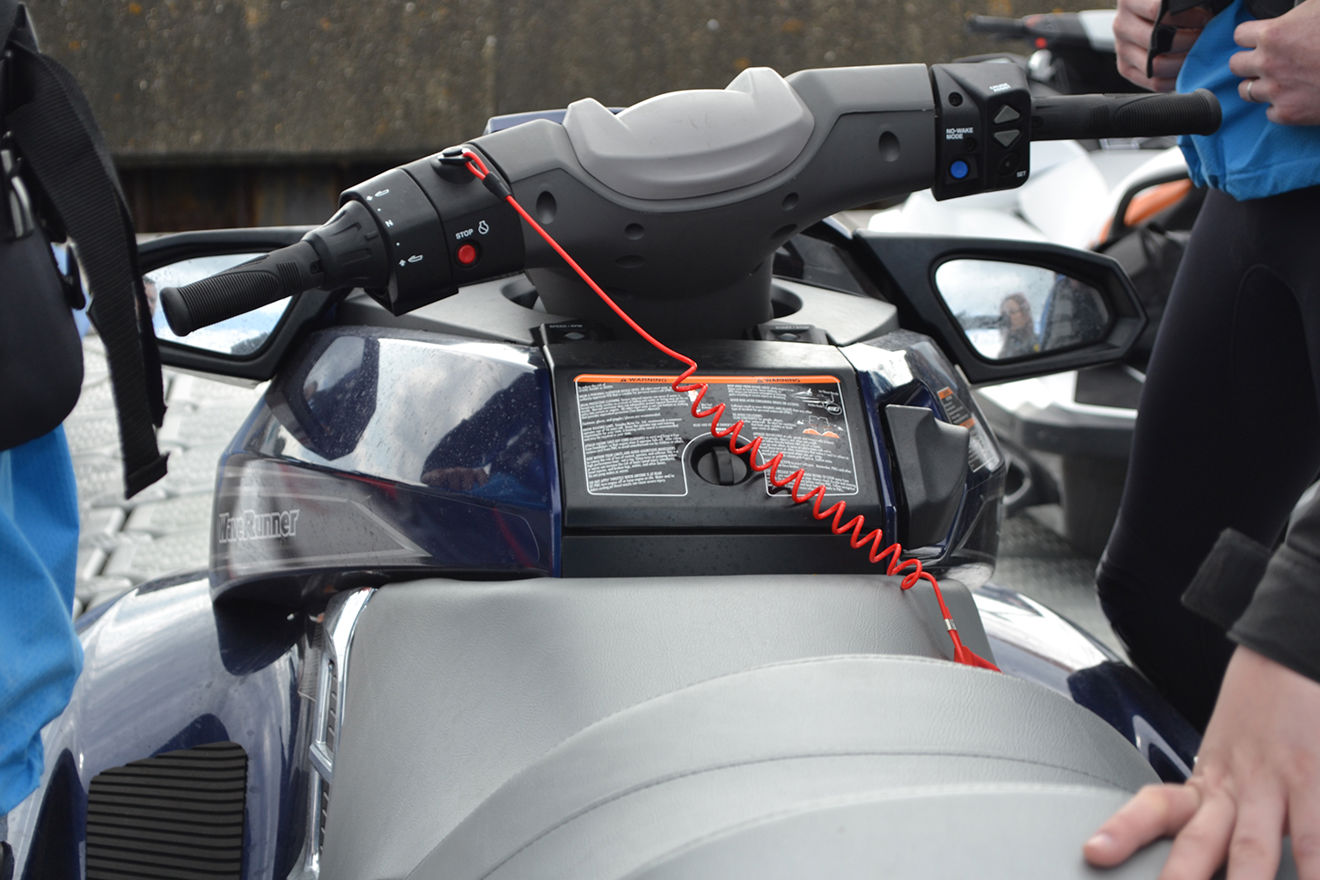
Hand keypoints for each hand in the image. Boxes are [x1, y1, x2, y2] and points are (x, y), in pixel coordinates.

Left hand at [1083, 646, 1319, 878]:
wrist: (1289, 654)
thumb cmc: (1262, 713)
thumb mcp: (1227, 755)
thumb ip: (1210, 803)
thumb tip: (1187, 834)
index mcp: (1207, 778)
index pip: (1156, 805)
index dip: (1124, 829)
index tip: (1094, 852)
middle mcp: (1234, 784)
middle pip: (1200, 839)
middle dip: (1182, 876)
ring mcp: (1276, 782)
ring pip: (1255, 845)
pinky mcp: (1316, 777)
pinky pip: (1316, 834)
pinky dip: (1312, 863)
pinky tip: (1308, 878)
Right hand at [1114, 0, 1211, 90]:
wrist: (1147, 15)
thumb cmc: (1167, 4)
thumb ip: (1182, 1)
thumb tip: (1213, 7)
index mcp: (1130, 0)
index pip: (1158, 10)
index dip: (1189, 16)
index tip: (1207, 17)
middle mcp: (1121, 25)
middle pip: (1157, 40)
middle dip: (1189, 40)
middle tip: (1206, 37)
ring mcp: (1121, 49)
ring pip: (1156, 65)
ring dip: (1184, 61)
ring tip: (1198, 51)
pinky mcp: (1125, 68)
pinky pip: (1154, 82)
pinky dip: (1176, 78)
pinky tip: (1187, 67)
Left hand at [1231, 0, 1319, 124]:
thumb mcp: (1319, 7)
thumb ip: (1298, 12)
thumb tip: (1295, 13)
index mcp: (1273, 35)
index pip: (1240, 35)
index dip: (1251, 36)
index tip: (1261, 38)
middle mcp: (1267, 64)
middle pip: (1236, 65)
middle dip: (1250, 61)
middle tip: (1268, 59)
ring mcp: (1275, 91)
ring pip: (1246, 91)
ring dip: (1259, 84)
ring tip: (1279, 79)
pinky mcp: (1287, 113)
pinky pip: (1269, 112)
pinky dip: (1279, 105)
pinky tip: (1294, 96)